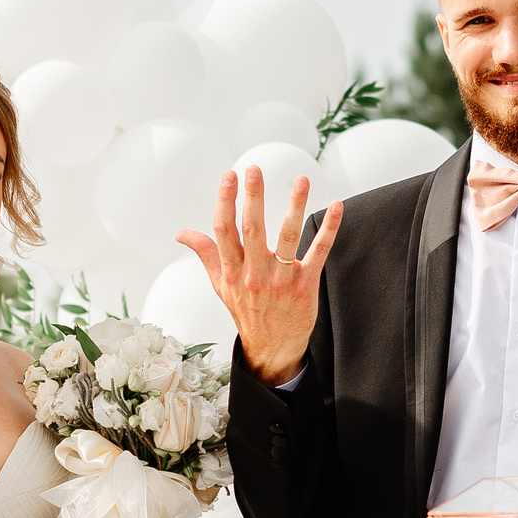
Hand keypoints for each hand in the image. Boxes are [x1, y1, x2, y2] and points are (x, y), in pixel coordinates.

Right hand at [176, 166, 340, 386]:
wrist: (272, 347)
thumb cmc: (247, 311)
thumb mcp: (221, 284)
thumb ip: (205, 254)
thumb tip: (181, 233)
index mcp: (232, 271)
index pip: (224, 231)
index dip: (225, 202)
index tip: (229, 176)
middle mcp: (254, 274)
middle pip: (252, 230)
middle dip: (253, 198)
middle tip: (254, 170)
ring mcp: (281, 280)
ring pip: (287, 237)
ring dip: (295, 207)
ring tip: (300, 180)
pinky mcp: (305, 284)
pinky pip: (318, 252)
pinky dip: (328, 229)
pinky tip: (335, 206)